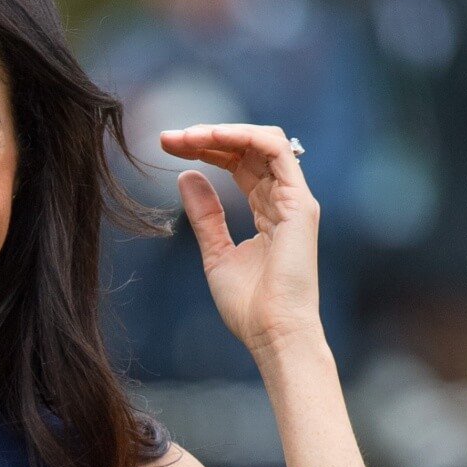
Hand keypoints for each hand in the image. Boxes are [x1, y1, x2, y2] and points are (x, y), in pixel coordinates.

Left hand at [159, 124, 323, 358]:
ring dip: (223, 132)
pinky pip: (278, 152)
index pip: (238, 164)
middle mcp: (284, 199)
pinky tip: (213, 137)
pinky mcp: (300, 204)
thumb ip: (205, 214)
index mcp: (268, 210)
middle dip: (206, 137)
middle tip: (168, 138)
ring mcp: (295, 199)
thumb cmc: (249, 305)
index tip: (167, 146)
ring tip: (186, 136)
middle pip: (248, 148)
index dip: (205, 149)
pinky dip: (245, 137)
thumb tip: (187, 176)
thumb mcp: (215, 252)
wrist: (273, 333)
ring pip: (263, 142)